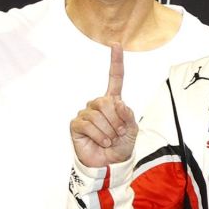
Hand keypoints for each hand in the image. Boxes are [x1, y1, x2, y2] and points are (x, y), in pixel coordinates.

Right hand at [70, 43, 138, 167]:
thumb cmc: (121, 146)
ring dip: (109, 132)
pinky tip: (102, 142)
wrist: (110, 164)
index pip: (114, 78)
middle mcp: (98, 104)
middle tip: (119, 134)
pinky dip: (100, 136)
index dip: (116, 62)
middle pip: (107, 103)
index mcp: (113, 102)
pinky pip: (89, 124)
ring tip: (110, 140)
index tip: (116, 44)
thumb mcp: (132, 130)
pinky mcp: (76, 124)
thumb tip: (116, 102)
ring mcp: (86, 113)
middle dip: (117, 121)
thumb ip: (128, 115)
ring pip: (98, 115)